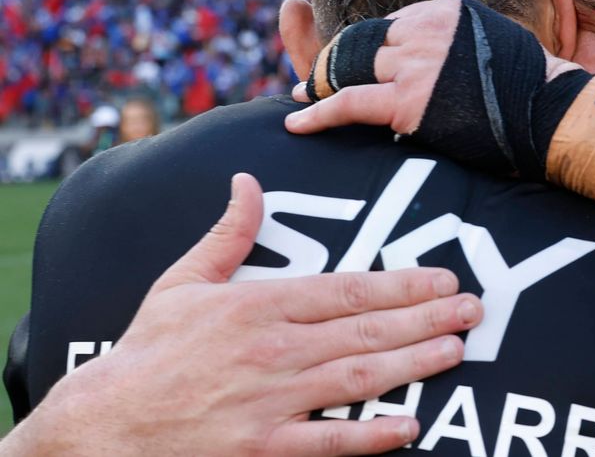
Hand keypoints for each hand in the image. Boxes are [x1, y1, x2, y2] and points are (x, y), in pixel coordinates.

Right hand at [2, 173, 481, 456]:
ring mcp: (271, 401)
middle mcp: (274, 350)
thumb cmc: (148, 351)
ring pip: (357, 377)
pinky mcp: (263, 447)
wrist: (104, 425)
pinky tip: (409, 426)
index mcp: (260, 305)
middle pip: (365, 329)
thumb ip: (227, 233)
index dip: (402, 285)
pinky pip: (327, 441)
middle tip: (474, 309)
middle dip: (426, 317)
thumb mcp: (183, 281)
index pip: (348, 290)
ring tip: (456, 350)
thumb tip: (247, 181)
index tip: (442, 279)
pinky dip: (369, 435)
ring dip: (412, 363)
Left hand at [285, 0, 582, 176]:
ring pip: (348, 68)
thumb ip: (466, 37)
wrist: (555, 116)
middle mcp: (424, 29)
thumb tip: (466, 34)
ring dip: (321, 84)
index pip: (387, 22)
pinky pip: (347, 102)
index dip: (367, 46)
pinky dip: (317, 114)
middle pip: (361, 41)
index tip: (352, 59)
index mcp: (445, 10)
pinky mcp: (407, 100)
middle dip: (335, 60)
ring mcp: (414, 63)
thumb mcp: (501, 39)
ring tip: (304, 98)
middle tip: (315, 78)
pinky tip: (297, 123)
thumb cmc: (536, 89)